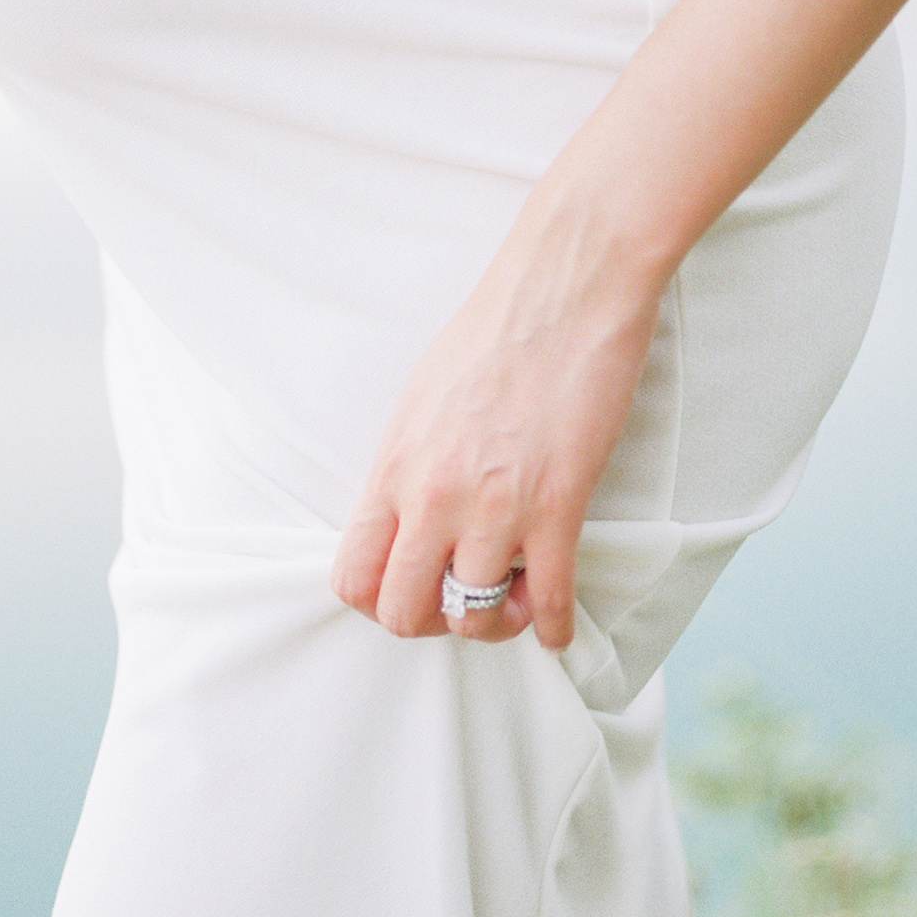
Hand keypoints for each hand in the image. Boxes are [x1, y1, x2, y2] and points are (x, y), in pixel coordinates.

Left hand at [328, 188, 664, 650]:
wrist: (563, 289)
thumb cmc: (494, 331)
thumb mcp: (420, 399)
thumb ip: (408, 465)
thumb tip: (406, 514)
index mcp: (394, 467)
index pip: (353, 576)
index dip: (379, 600)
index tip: (411, 590)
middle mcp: (434, 497)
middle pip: (404, 612)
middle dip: (432, 622)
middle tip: (460, 602)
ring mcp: (495, 506)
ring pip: (475, 616)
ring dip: (496, 622)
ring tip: (512, 600)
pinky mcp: (557, 504)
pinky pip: (547, 598)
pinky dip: (551, 626)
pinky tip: (555, 628)